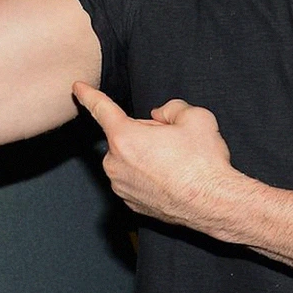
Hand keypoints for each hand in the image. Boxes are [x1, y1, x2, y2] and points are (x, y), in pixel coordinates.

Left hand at [72, 82, 238, 228]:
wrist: (215, 204)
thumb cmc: (203, 163)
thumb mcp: (195, 117)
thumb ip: (171, 108)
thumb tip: (160, 116)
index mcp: (125, 137)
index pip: (101, 108)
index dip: (89, 95)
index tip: (77, 88)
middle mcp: (116, 164)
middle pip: (125, 136)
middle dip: (145, 134)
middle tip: (174, 143)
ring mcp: (122, 187)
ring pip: (130, 159)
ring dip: (147, 156)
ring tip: (176, 164)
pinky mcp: (132, 204)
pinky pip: (135, 180)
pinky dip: (149, 176)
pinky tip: (172, 179)